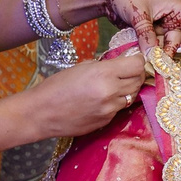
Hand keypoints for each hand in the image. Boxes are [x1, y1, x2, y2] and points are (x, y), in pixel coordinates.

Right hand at [16, 47, 147, 140]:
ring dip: (128, 89)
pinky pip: (120, 108)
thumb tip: (120, 63)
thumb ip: (104, 65)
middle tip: (127, 71)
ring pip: (132, 96)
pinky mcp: (107, 121)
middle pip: (139, 80)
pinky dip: (117, 102)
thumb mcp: (81, 67)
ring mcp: (110, 109)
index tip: (133, 59)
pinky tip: (102, 99)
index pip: (138, 65)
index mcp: (104, 73)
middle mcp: (111, 92)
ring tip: (114, 84)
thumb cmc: (57, 86)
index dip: (138, 60)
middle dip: (136, 74)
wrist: (42, 113)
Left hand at [79, 0, 180, 52]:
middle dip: (169, 51)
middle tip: (156, 61)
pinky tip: (139, 53)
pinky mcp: (149, 34)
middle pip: (179, 41)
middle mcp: (172, 18)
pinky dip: (148, 52)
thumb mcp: (138, 14)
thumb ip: (146, 35)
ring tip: (144, 57)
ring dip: (156, 53)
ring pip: (165, 47)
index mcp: (176, 8)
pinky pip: (153, 47)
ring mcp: (160, 27)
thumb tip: (153, 57)